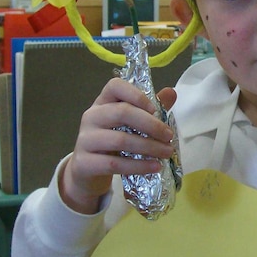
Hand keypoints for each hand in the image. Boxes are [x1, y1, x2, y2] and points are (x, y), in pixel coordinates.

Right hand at [60, 78, 176, 213]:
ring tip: (167, 153)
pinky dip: (138, 166)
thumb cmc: (112, 142)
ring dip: (149, 147)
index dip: (136, 95)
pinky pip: (114, 164)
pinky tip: (155, 167)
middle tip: (169, 136)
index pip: (115, 86)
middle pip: (121, 113)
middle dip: (151, 125)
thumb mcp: (129, 124)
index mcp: (103, 102)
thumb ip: (149, 109)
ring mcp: (85, 140)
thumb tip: (171, 93)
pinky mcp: (84, 163)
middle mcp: (91, 117)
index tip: (154, 110)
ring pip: (120, 140)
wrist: (88, 170)